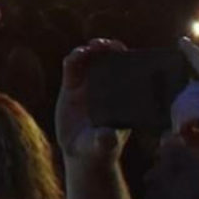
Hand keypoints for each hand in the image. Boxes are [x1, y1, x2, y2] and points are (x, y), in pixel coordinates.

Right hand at [56, 41, 129, 165]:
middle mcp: (107, 86)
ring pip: (90, 60)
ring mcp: (88, 84)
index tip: (123, 53)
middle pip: (110, 59)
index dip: (126, 58)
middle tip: (106, 46)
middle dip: (108, 49)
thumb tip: (108, 138)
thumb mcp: (102, 146)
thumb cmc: (98, 149)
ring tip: (88, 49)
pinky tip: (73, 58)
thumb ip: (104, 141)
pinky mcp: (71, 86)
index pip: (128, 70)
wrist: (81, 152)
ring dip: (90, 51)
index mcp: (122, 96)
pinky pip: (72, 67)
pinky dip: (73, 60)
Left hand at [167, 39, 198, 197]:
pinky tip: (183, 134)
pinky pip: (193, 108)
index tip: (181, 41)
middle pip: (193, 86)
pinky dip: (182, 121)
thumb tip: (171, 134)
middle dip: (178, 105)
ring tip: (181, 134)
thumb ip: (193, 136)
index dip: (195, 55)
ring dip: (178, 115)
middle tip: (177, 129)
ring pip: (190, 95)